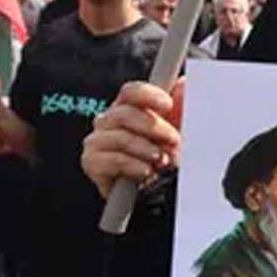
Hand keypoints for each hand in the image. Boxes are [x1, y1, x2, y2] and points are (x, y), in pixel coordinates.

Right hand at [81, 79, 183, 198]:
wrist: (149, 193)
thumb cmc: (161, 156)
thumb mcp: (175, 131)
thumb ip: (180, 107)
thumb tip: (184, 83)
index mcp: (127, 107)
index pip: (131, 92)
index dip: (149, 95)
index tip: (168, 105)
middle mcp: (108, 121)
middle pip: (125, 113)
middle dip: (154, 128)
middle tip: (174, 140)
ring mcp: (97, 141)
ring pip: (121, 137)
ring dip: (147, 149)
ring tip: (162, 160)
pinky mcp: (92, 162)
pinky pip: (113, 159)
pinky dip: (135, 166)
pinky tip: (146, 171)